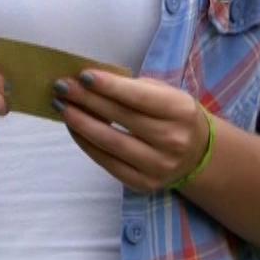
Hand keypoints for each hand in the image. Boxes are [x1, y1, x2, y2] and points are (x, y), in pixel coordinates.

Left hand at [52, 70, 208, 193]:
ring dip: (81, 123)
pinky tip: (74, 128)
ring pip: (110, 143)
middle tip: (62, 87)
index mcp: (180, 111)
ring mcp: (158, 166)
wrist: (197, 154)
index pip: (139, 97)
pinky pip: (107, 163)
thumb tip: (90, 82)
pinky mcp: (143, 183)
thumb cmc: (173, 115)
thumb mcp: (165, 94)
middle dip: (87, 100)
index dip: (109, 86)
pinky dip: (86, 144)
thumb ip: (134, 88)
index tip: (82, 75)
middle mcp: (172, 140)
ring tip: (62, 107)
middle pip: (121, 118)